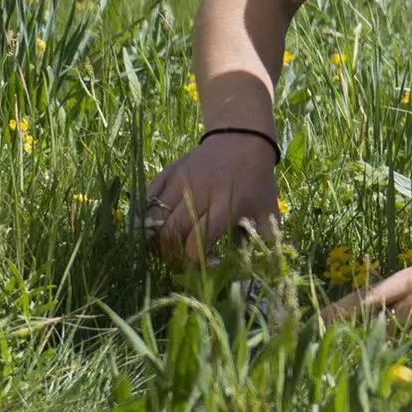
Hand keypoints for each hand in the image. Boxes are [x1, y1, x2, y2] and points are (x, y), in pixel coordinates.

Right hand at [143, 131, 279, 265]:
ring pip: (154, 218)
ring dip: (155, 240)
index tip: (201, 264)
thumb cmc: (256, 181)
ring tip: (164, 249)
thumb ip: (265, 241)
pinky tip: (153, 230)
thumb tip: (256, 271)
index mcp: (227, 202)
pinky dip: (143, 220)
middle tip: (177, 263)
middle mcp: (200, 191)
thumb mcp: (268, 209)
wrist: (241, 139)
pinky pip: (145, 201)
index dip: (195, 258)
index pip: (200, 236)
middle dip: (171, 254)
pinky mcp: (167, 173)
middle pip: (172, 231)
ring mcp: (180, 181)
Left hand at [326, 255, 411, 350]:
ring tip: (406, 346)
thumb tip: (339, 320)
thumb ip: (387, 296)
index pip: (368, 298)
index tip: (313, 325)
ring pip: (403, 347)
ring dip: (396, 351)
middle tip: (365, 343)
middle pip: (382, 328)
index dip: (339, 313)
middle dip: (370, 337)